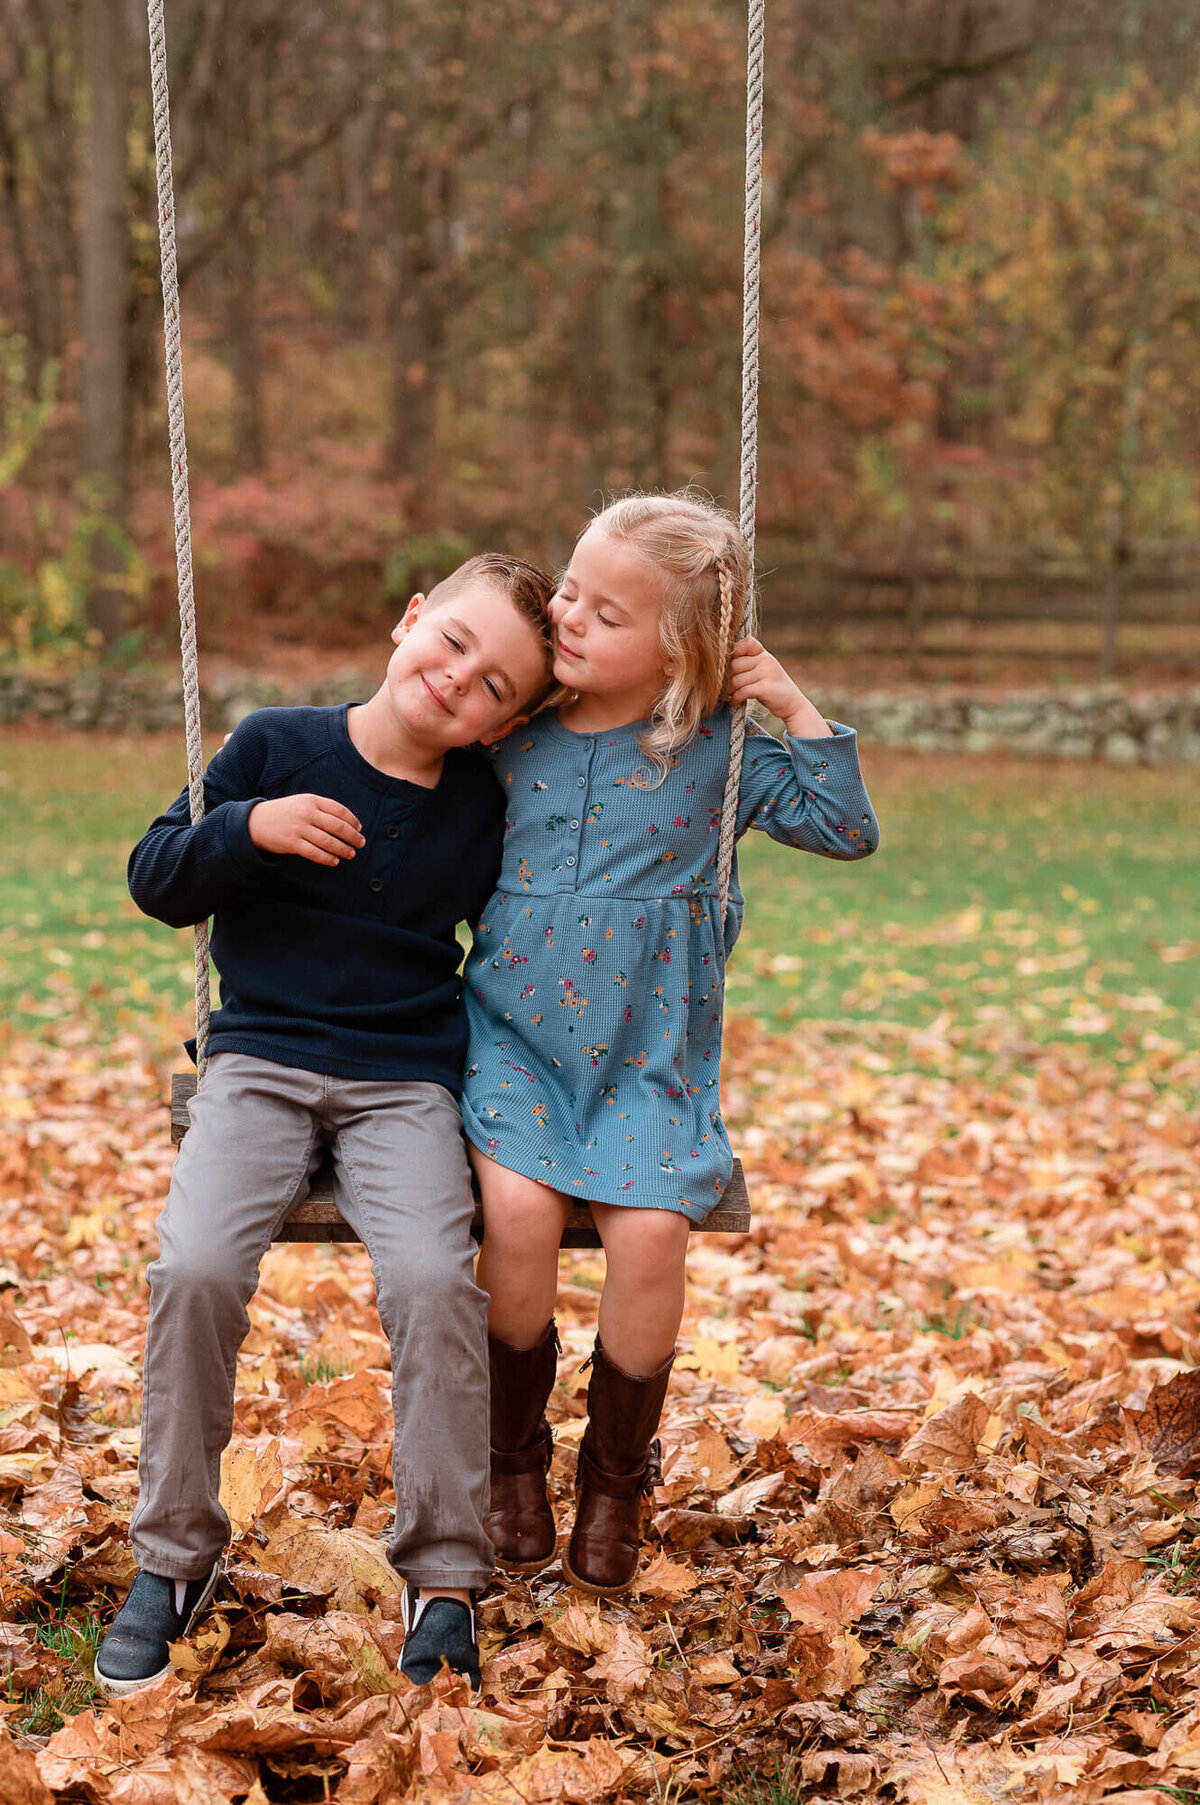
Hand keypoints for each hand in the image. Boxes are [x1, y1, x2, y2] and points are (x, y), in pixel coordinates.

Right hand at [248, 795, 364, 864]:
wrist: (255, 822)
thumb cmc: (283, 812)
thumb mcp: (301, 803)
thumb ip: (321, 808)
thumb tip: (346, 822)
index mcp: (311, 800)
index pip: (339, 810)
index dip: (352, 820)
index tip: (359, 828)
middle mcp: (306, 813)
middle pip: (337, 826)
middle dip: (352, 836)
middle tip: (361, 843)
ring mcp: (299, 828)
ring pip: (329, 841)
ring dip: (343, 849)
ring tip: (351, 854)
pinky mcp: (292, 844)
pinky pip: (315, 853)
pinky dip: (327, 858)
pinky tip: (335, 861)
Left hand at [728, 637, 830, 736]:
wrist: (793, 704)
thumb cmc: (772, 687)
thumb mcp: (763, 670)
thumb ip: (748, 663)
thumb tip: (720, 663)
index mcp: (764, 654)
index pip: (746, 643)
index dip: (734, 651)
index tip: (730, 665)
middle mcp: (766, 660)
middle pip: (734, 664)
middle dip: (727, 678)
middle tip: (727, 687)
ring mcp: (767, 673)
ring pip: (736, 680)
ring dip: (730, 690)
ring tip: (732, 695)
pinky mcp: (766, 688)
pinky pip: (743, 691)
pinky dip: (736, 698)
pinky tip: (735, 701)